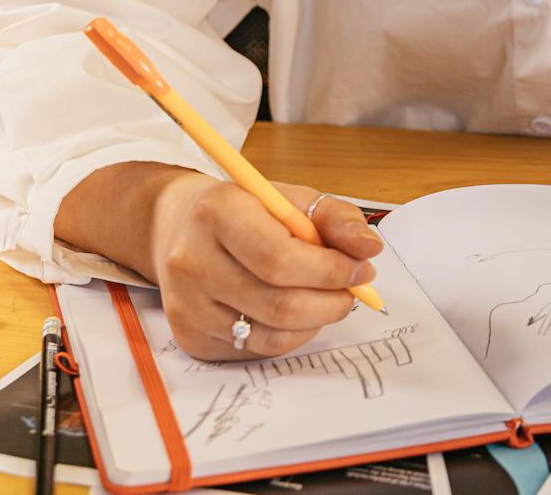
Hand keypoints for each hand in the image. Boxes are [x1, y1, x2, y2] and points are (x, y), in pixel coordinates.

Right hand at [147, 172, 383, 360]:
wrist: (181, 228)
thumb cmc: (246, 211)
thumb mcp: (291, 199)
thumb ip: (336, 219)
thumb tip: (369, 249)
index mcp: (217, 213)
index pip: (279, 258)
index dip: (329, 271)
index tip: (361, 270)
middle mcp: (192, 260)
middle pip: (278, 304)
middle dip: (331, 302)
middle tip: (352, 291)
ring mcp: (186, 304)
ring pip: (270, 336)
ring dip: (314, 322)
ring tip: (326, 299)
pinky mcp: (189, 337)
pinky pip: (255, 351)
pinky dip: (289, 336)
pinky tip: (294, 313)